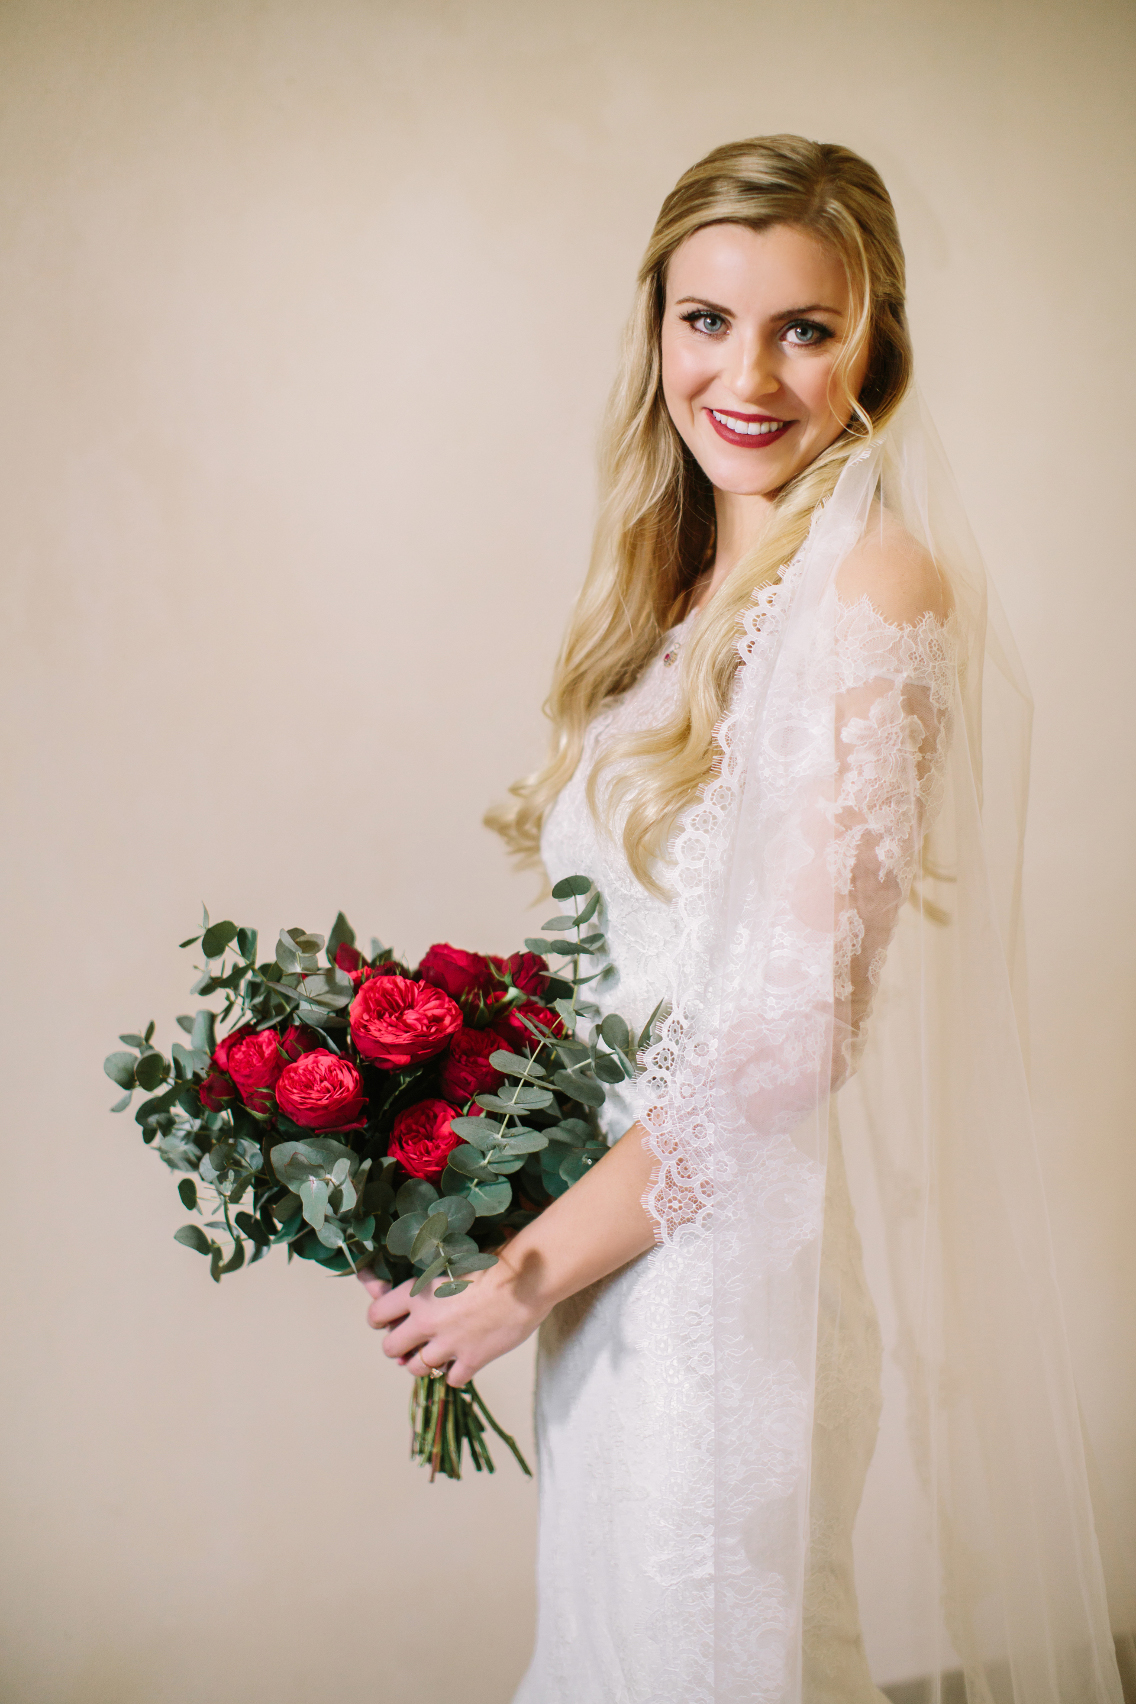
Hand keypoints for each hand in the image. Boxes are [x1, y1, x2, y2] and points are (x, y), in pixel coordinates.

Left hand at [359, 1256, 543, 1386]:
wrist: (525, 1280)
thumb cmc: (492, 1262)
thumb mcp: (451, 1262)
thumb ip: (428, 1280)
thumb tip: (415, 1287)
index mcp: (416, 1293)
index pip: (376, 1315)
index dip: (379, 1320)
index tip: (387, 1322)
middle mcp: (426, 1321)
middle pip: (390, 1348)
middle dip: (399, 1346)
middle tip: (412, 1341)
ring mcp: (448, 1344)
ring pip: (416, 1368)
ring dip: (424, 1362)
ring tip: (438, 1352)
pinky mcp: (471, 1360)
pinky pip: (451, 1380)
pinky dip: (456, 1373)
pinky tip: (464, 1360)